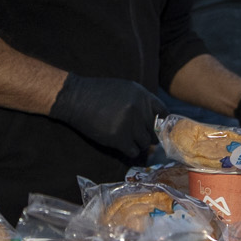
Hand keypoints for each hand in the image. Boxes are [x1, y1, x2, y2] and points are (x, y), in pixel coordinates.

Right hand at [48, 74, 162, 158]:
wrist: (76, 97)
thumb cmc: (99, 93)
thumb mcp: (126, 89)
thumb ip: (142, 102)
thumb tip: (157, 121)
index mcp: (143, 95)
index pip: (164, 113)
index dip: (161, 123)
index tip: (154, 129)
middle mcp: (139, 109)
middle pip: (154, 131)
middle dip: (147, 135)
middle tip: (137, 136)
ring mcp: (129, 124)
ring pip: (145, 143)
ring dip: (138, 144)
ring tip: (127, 140)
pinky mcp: (118, 138)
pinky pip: (133, 151)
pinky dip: (129, 151)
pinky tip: (121, 145)